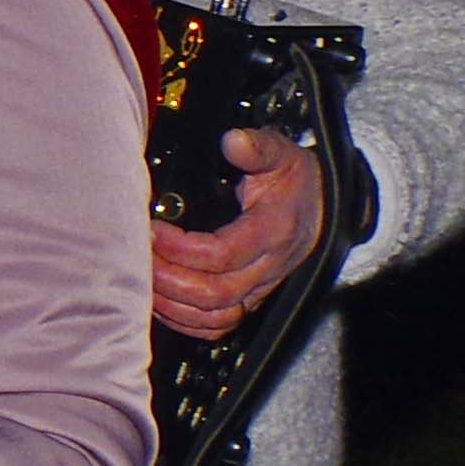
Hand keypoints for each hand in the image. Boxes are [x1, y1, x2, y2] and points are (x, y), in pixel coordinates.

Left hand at [154, 126, 329, 340]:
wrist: (326, 207)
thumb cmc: (297, 182)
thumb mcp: (281, 153)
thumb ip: (257, 147)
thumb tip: (234, 140)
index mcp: (273, 231)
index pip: (223, 253)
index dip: (180, 247)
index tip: (152, 229)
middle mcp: (268, 267)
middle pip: (214, 293)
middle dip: (168, 278)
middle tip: (138, 256)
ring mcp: (260, 288)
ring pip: (214, 315)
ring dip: (171, 303)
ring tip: (142, 277)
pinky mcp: (251, 298)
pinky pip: (218, 325)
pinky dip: (185, 320)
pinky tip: (160, 300)